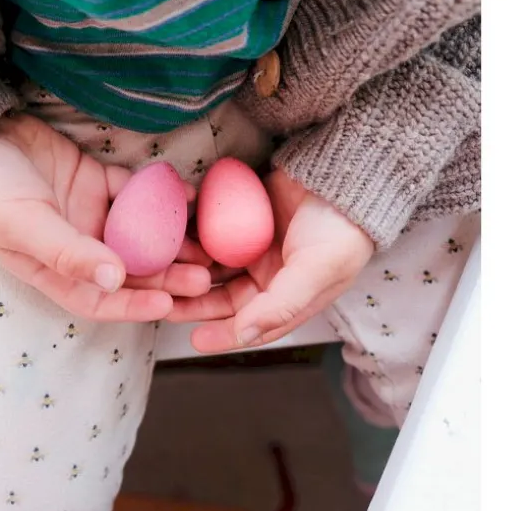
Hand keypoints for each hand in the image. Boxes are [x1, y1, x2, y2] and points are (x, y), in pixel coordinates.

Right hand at [0, 114, 210, 321]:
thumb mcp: (22, 224)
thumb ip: (66, 252)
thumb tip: (113, 280)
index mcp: (53, 271)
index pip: (99, 301)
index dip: (133, 306)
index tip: (167, 303)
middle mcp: (78, 249)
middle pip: (130, 272)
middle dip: (167, 277)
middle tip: (203, 277)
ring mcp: (92, 216)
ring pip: (140, 236)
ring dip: (172, 242)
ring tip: (208, 244)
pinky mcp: (100, 183)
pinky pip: (138, 194)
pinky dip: (162, 196)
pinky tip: (189, 197)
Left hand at [167, 169, 373, 351]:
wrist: (345, 170)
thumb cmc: (340, 228)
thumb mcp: (316, 271)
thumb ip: (280, 305)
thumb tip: (243, 336)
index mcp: (289, 296)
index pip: (251, 324)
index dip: (223, 335)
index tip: (194, 340)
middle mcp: (268, 275)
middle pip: (223, 297)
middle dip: (195, 303)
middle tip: (165, 305)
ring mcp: (252, 245)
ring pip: (212, 265)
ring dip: (189, 268)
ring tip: (166, 269)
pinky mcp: (240, 216)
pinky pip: (211, 230)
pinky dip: (194, 233)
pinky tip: (174, 236)